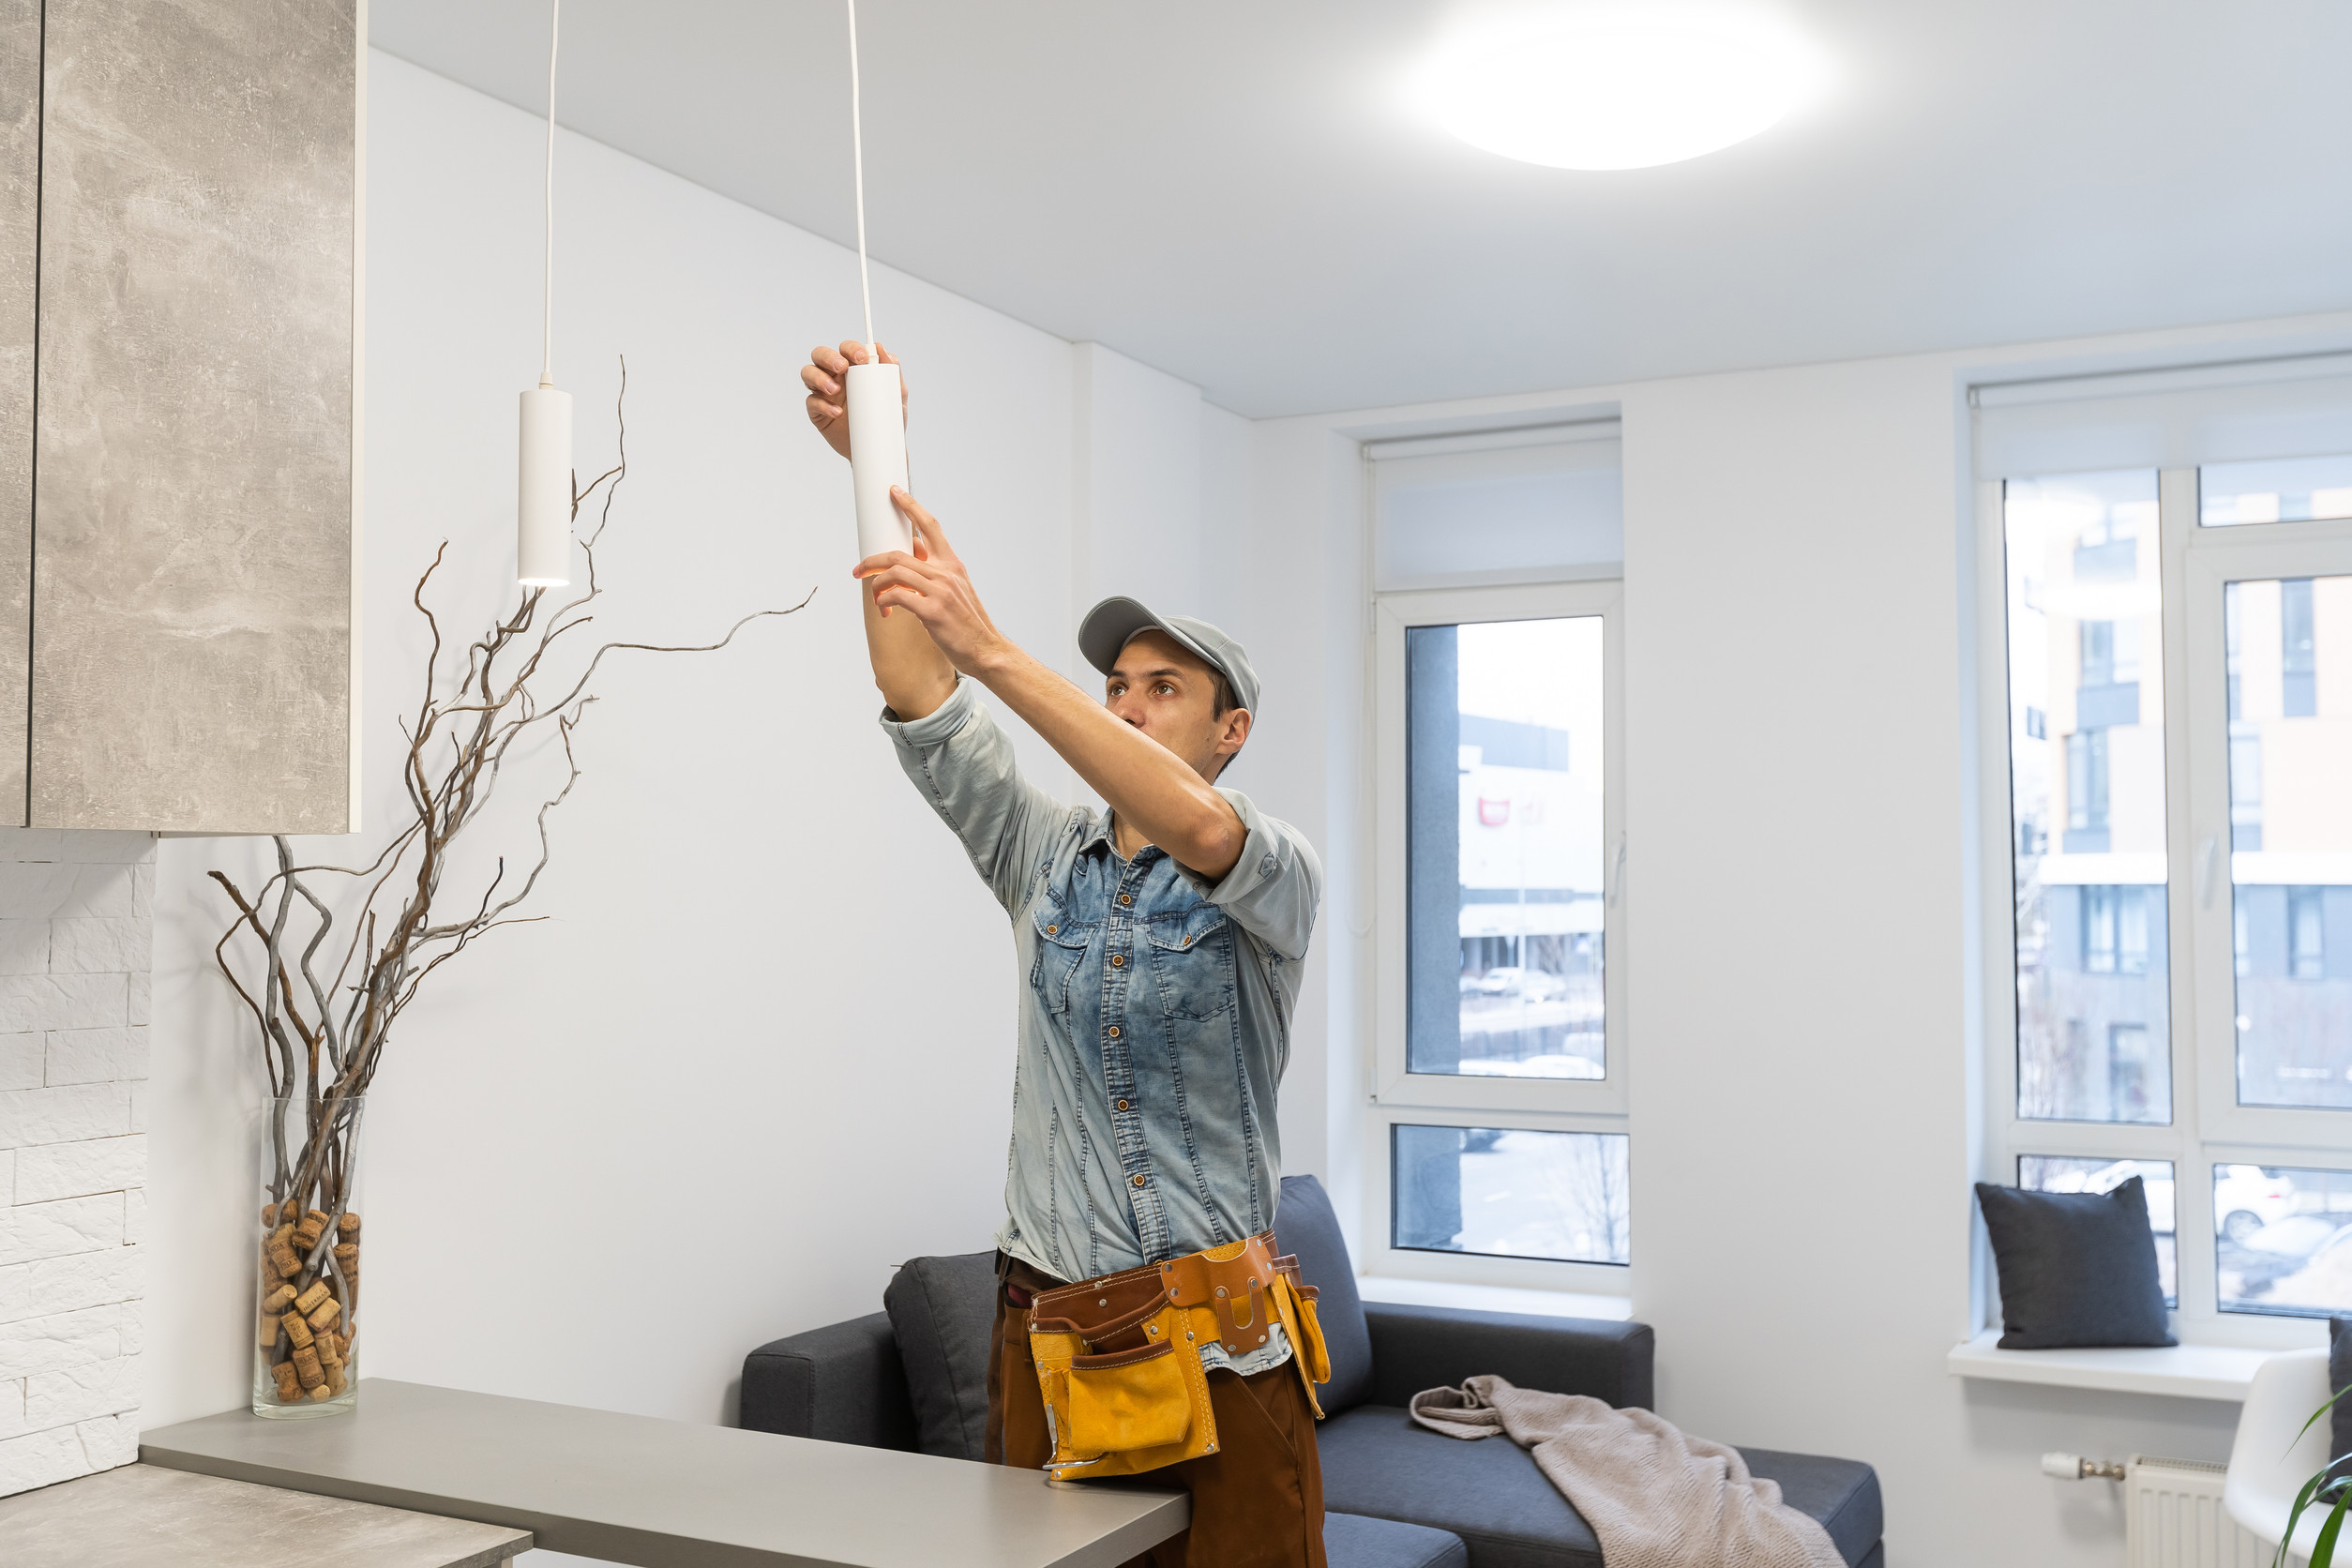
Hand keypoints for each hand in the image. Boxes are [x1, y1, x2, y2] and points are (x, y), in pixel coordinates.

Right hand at [800, 340, 903, 460]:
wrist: (879, 448)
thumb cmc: (887, 418)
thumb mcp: (896, 395)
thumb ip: (892, 372)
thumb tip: (883, 349)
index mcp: (853, 368)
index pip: (846, 349)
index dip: (850, 348)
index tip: (862, 358)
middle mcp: (835, 376)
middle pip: (820, 355)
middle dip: (829, 357)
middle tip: (842, 368)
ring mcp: (823, 392)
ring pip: (808, 373)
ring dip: (818, 377)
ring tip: (835, 390)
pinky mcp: (817, 411)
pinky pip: (811, 401)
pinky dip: (822, 405)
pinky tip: (836, 412)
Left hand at [852, 489, 1004, 673]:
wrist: (985, 649)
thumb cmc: (966, 623)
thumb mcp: (956, 590)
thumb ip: (935, 573)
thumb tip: (912, 559)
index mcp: (952, 564)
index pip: (930, 526)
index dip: (910, 506)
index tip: (895, 492)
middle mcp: (946, 572)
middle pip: (899, 553)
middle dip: (872, 560)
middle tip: (858, 570)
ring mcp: (940, 590)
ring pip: (894, 572)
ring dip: (876, 584)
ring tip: (875, 598)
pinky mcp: (932, 611)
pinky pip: (897, 596)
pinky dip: (885, 601)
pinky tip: (886, 610)